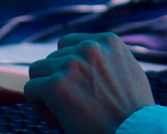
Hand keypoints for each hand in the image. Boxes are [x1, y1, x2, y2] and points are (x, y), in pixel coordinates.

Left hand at [25, 33, 153, 133]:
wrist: (134, 131)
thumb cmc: (134, 112)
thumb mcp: (129, 72)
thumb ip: (109, 59)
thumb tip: (87, 60)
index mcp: (108, 41)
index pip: (70, 43)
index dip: (69, 66)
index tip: (78, 86)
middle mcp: (89, 47)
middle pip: (53, 57)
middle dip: (58, 79)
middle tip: (72, 103)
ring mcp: (71, 64)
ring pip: (38, 71)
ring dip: (46, 90)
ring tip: (63, 110)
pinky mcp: (56, 84)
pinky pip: (32, 89)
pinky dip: (40, 105)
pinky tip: (58, 117)